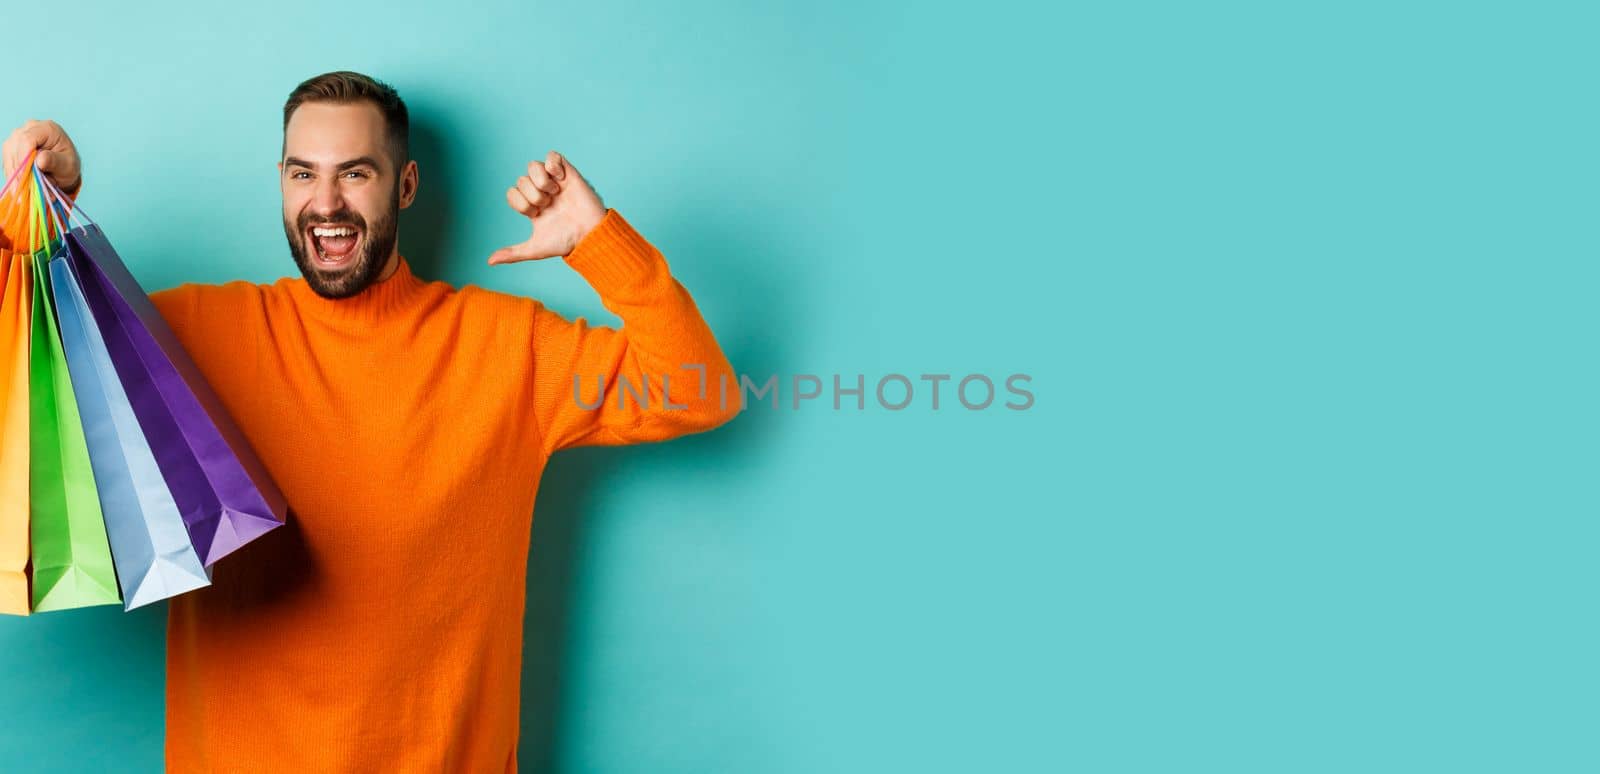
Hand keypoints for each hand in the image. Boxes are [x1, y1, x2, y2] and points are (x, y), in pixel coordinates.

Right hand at [2, 119, 81, 194]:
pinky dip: (13, 177)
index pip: (27, 139)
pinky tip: (21, 190)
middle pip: (15, 147)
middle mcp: (29, 128)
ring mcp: (17, 137)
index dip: (24, 158)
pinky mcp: (11, 148)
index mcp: (47, 128)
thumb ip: (55, 161)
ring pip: (9, 156)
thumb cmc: (68, 164)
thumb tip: (40, 160)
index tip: (26, 177)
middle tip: (26, 192)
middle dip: (20, 171)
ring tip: (27, 195)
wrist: (63, 168)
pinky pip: (7, 163)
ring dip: (16, 177)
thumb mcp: (68, 165)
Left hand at [488, 150, 606, 263]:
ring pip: (533, 166)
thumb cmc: (566, 242)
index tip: (535, 215)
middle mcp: (541, 191)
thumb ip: (513, 253)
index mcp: (532, 206)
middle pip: (521, 180)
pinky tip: (560, 179)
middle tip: (548, 205)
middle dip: (532, 195)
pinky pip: (552, 156)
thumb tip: (490, 261)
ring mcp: (554, 181)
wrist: (589, 234)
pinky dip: (552, 165)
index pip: (512, 193)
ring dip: (540, 181)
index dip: (520, 203)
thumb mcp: (535, 248)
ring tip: (554, 192)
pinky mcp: (568, 172)